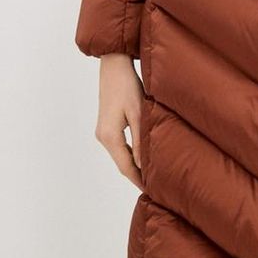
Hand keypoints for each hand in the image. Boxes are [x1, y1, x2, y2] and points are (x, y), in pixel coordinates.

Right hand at [95, 53, 144, 189]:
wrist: (113, 67)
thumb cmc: (127, 86)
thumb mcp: (138, 113)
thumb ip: (139, 140)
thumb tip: (142, 164)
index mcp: (110, 136)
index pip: (125, 166)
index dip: (138, 179)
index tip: (151, 190)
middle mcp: (102, 137)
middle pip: (121, 163)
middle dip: (136, 175)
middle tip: (155, 186)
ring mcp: (102, 132)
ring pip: (120, 155)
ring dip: (133, 164)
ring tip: (151, 173)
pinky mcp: (106, 125)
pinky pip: (118, 146)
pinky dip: (129, 154)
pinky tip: (141, 156)